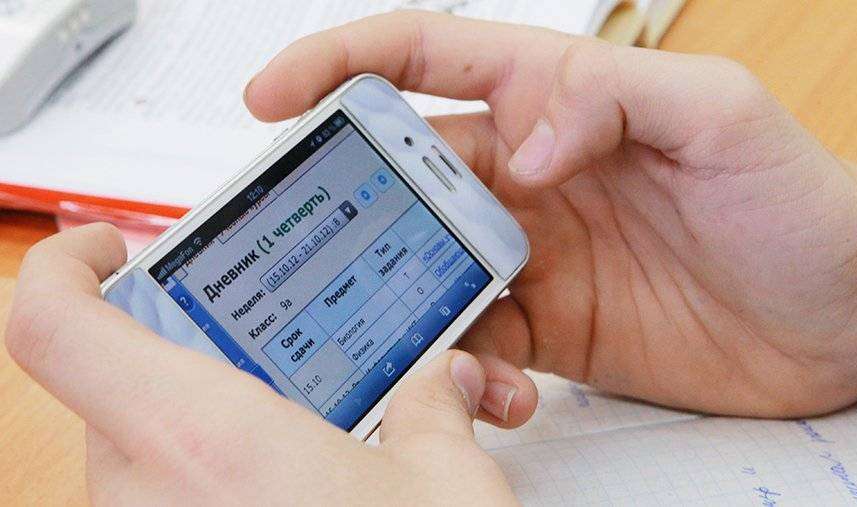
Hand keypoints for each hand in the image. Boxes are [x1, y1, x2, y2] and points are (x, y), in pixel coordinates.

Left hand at [4, 224, 516, 504]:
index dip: (64, 265)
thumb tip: (443, 382)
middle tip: (257, 349)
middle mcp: (148, 501)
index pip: (51, 325)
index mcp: (202, 441)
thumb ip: (434, 410)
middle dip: (184, 357)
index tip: (112, 247)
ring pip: (139, 456)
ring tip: (295, 431)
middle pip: (111, 387)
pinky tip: (291, 491)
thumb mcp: (444, 487)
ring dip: (205, 428)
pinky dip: (211, 485)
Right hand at [244, 12, 856, 416]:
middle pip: (401, 175)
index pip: (425, 62)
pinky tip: (489, 389)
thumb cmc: (803, 201)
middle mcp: (530, 176)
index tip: (276, 96)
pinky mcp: (551, 327)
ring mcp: (534, 254)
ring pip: (423, 269)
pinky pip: (475, 344)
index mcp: (555, 103)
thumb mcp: (725, 115)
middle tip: (306, 245)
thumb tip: (526, 140)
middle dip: (342, 203)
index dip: (339, 66)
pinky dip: (462, 370)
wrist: (848, 312)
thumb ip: (616, 98)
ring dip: (395, 303)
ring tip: (390, 336)